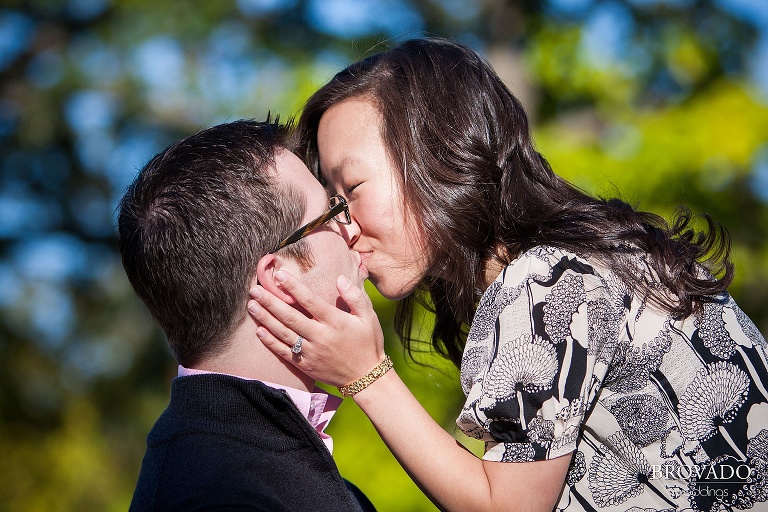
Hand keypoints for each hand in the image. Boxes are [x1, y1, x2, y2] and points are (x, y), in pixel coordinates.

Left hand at [247, 271, 385, 386]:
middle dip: (270, 302)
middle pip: (290, 316)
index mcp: (335, 321)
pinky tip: (259, 331)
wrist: (366, 377)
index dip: (293, 287)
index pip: (309, 300)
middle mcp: (320, 336)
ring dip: (265, 319)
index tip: (279, 275)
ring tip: (251, 306)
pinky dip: (270, 342)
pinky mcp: (305, 365)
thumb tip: (339, 278)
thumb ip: (354, 296)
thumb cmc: (368, 343)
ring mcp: (311, 352)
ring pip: (283, 333)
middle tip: (254, 290)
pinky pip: (284, 352)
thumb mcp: (369, 316)